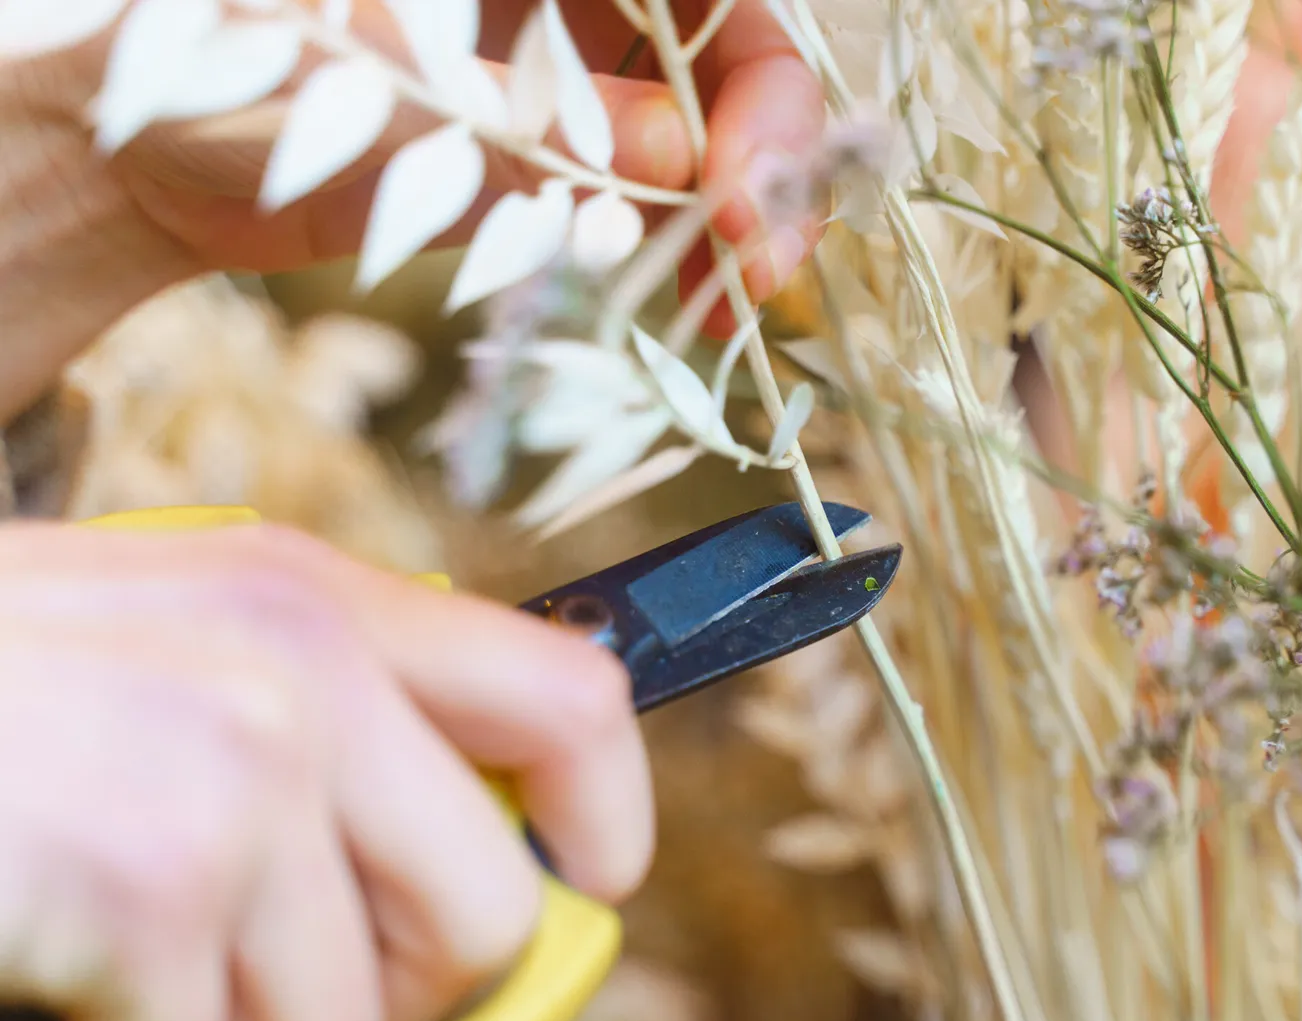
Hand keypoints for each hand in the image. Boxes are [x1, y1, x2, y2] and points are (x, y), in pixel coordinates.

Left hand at [0, 0, 824, 410]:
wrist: (150, 146)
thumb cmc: (227, 58)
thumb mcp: (377, 70)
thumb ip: (525, 108)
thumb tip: (670, 156)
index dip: (755, 74)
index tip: (737, 173)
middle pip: (729, 48)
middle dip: (762, 153)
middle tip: (757, 263)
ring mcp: (580, 63)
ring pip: (708, 125)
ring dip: (733, 215)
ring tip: (727, 303)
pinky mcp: (565, 143)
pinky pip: (657, 190)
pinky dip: (680, 248)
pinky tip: (686, 302)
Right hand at [0, 520, 652, 1020]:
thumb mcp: (150, 655)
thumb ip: (312, 738)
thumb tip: (458, 880)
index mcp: (314, 601)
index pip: (568, 699)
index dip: (604, 817)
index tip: (587, 883)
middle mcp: (301, 665)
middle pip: (483, 919)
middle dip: (375, 1005)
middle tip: (239, 997)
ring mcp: (237, 766)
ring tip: (88, 985)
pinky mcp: (154, 874)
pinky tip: (12, 1011)